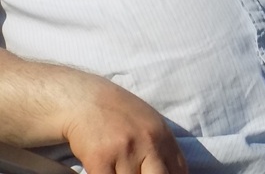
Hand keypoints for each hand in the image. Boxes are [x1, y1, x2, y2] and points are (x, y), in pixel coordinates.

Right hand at [64, 79, 186, 173]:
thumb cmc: (118, 114)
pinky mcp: (100, 159)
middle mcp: (148, 142)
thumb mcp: (149, 125)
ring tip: (120, 170)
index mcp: (163, 136)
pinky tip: (107, 172)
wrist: (84, 99)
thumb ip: (162, 150)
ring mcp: (125, 151)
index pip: (180, 173)